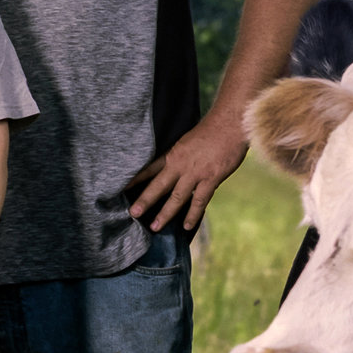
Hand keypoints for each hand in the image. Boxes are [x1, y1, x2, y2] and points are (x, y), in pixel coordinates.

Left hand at [128, 112, 246, 233]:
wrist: (230, 124)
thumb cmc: (211, 131)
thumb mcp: (187, 141)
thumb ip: (179, 156)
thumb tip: (173, 168)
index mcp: (173, 154)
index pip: (149, 169)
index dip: (135, 180)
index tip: (121, 189)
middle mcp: (180, 165)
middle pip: (158, 185)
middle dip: (144, 200)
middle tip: (132, 214)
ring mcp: (195, 173)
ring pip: (176, 197)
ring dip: (165, 213)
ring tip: (154, 227)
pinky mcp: (210, 179)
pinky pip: (199, 201)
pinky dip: (193, 215)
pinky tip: (187, 226)